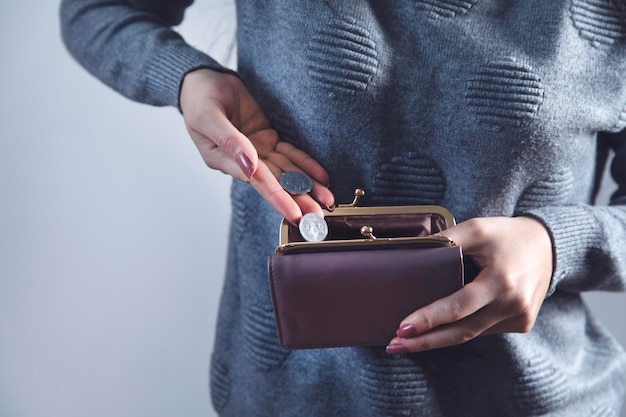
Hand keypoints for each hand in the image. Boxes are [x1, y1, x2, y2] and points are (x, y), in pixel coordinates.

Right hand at [180, 69, 333, 223]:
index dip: (277, 198)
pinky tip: (322, 177)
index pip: (256, 182)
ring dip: (307, 187)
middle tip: (318, 217)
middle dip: (298, 200)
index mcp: (222, 160)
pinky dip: (307, 165)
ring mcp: (257, 151)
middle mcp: (242, 161)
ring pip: (286, 172)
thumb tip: (250, 165)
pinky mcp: (268, 139)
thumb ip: (229, 140)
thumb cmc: (199, 98)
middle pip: (275, 183)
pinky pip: (290, 155)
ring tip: (327, 201)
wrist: (203, 80)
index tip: (294, 213)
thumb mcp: (208, 116)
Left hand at [386, 216, 552, 353]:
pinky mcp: (521, 324)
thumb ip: (446, 240)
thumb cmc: (508, 235)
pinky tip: (438, 331)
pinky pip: (483, 330)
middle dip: (426, 341)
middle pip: (462, 331)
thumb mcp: (477, 229)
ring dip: (438, 340)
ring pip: (471, 334)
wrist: (550, 245)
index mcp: (502, 282)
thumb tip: (412, 252)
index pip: (459, 307)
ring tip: (407, 343)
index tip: (403, 327)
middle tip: (395, 345)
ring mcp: (519, 318)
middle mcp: (513, 305)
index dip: (430, 319)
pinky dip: (460, 330)